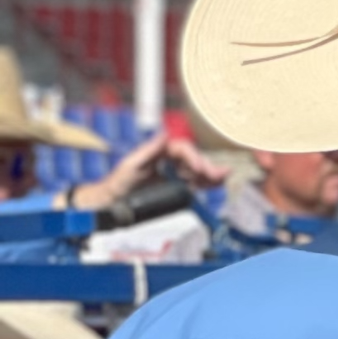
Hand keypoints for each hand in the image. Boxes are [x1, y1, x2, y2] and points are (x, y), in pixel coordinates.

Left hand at [65, 131, 216, 212]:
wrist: (113, 203)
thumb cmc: (119, 182)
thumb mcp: (132, 164)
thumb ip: (149, 150)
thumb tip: (165, 135)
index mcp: (160, 150)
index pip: (182, 148)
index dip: (193, 156)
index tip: (197, 168)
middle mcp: (170, 160)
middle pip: (194, 159)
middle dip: (207, 167)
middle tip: (218, 175)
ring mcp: (175, 173)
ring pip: (198, 171)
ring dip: (211, 174)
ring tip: (223, 178)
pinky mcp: (177, 187)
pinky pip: (196, 183)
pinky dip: (207, 184)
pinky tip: (217, 184)